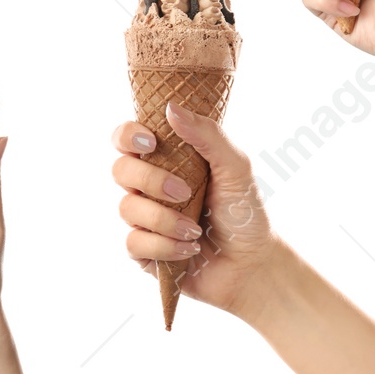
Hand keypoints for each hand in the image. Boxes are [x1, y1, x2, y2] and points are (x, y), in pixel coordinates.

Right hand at [112, 105, 275, 316]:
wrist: (254, 265)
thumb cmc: (244, 212)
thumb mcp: (236, 168)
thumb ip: (208, 135)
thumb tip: (171, 108)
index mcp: (164, 160)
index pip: (125, 137)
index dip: (127, 135)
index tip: (150, 142)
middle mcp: (147, 186)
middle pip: (120, 170)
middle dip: (150, 180)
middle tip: (183, 191)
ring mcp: (143, 218)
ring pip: (126, 208)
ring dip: (163, 219)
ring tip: (194, 230)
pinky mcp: (144, 251)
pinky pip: (133, 243)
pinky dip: (163, 246)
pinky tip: (189, 249)